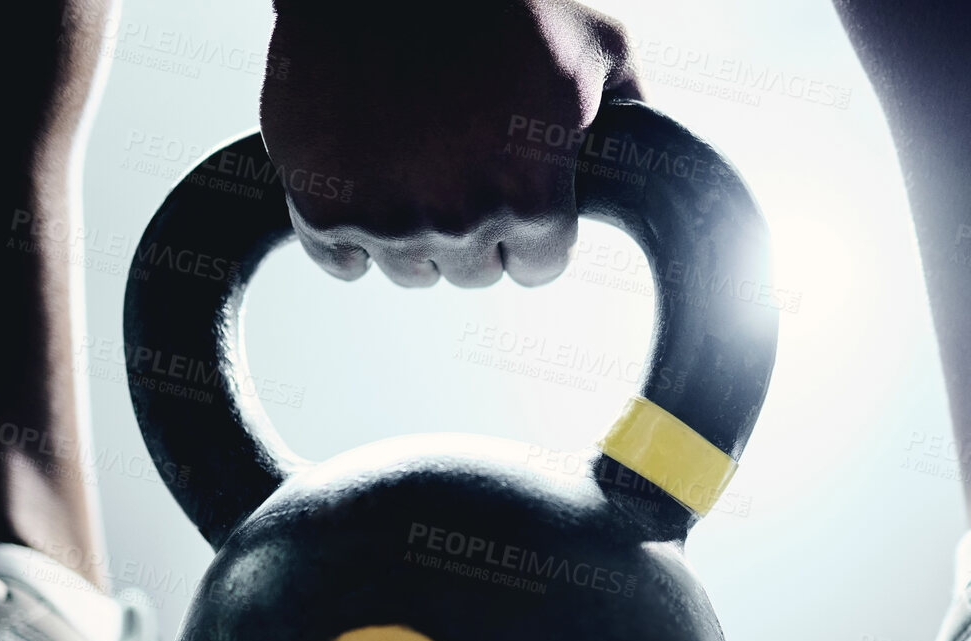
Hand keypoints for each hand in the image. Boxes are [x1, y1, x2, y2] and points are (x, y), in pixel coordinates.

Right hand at [261, 0, 639, 287]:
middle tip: (461, 161)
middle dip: (476, 225)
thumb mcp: (593, 40)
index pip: (539, 265)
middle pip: (475, 271)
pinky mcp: (319, 205)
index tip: (518, 190)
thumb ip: (628, 107)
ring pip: (411, 269)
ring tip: (413, 161)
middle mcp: (459, 221)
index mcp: (532, 196)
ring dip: (415, 229)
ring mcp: (384, 219)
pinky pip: (339, 261)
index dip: (533, 226)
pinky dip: (347, 233)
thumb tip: (651, 152)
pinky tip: (362, 182)